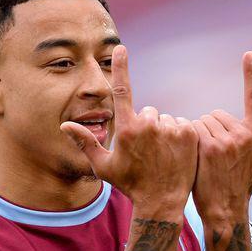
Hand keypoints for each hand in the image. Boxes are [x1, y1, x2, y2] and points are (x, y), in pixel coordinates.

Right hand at [61, 45, 197, 208]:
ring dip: (161, 131)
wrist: (161, 201)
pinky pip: (179, 124)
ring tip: (160, 154)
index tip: (121, 48)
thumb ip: (85, 142)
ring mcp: (170, 128)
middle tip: (145, 150)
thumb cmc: (129, 184)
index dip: (121, 67)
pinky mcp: (188, 134)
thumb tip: (64, 126)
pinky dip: (177, 135)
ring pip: (164, 119)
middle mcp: (149, 124)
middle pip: (147, 111)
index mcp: (127, 129)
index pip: (121, 90)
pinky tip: (173, 153)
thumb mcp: (103, 166)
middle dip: (145, 125)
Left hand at [191, 52, 251, 219]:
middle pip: (216, 113)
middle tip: (213, 151)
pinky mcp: (209, 146)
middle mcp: (245, 134)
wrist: (225, 209)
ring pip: (203, 121)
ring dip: (199, 134)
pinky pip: (193, 129)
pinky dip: (190, 138)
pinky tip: (194, 155)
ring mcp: (227, 140)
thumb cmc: (243, 185)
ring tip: (205, 156)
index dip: (251, 74)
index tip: (248, 54)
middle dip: (211, 127)